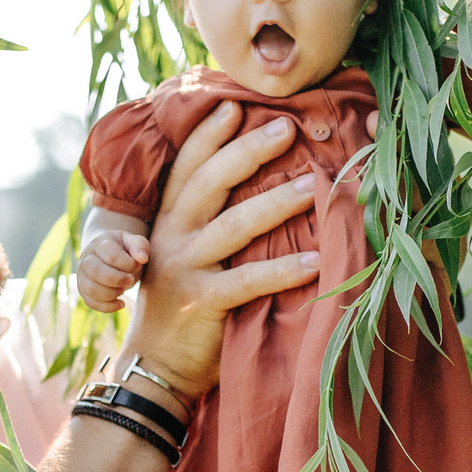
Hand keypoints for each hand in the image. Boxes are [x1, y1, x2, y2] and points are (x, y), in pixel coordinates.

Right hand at [77, 230, 149, 311]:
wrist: (107, 255)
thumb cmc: (124, 249)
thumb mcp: (133, 242)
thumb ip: (140, 246)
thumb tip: (142, 258)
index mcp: (100, 244)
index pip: (111, 256)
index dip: (127, 264)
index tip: (137, 266)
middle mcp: (86, 259)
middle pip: (96, 272)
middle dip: (117, 280)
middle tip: (130, 280)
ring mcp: (82, 275)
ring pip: (91, 289)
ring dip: (111, 294)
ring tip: (123, 290)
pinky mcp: (83, 290)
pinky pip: (91, 302)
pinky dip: (107, 307)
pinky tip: (121, 303)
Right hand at [126, 104, 321, 398]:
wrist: (154, 367)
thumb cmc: (181, 307)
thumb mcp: (184, 256)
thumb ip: (208, 224)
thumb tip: (258, 189)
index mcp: (167, 221)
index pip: (186, 168)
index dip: (208, 134)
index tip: (235, 104)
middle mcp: (171, 237)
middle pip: (209, 183)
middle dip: (248, 150)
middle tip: (286, 127)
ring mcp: (184, 268)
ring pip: (233, 225)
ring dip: (276, 203)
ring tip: (314, 186)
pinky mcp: (201, 302)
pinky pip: (247, 281)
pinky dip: (283, 271)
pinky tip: (317, 262)